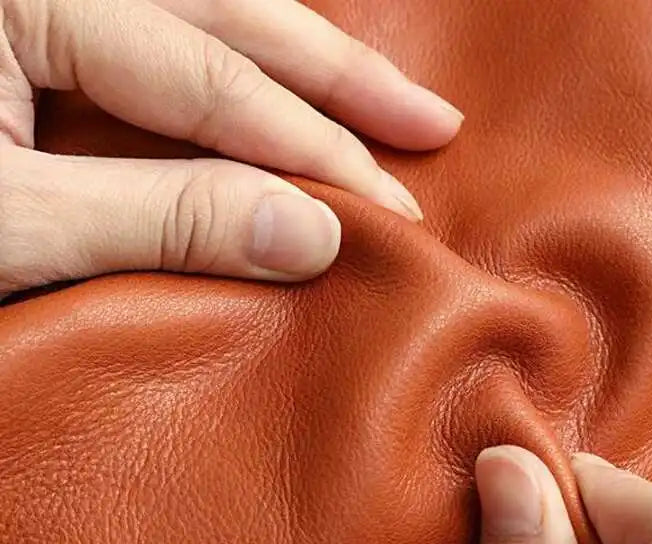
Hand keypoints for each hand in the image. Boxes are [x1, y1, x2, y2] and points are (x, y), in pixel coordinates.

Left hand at [0, 0, 462, 296]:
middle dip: (336, 74)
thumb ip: (163, 218)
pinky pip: (162, 38)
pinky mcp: (33, 35)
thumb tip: (311, 234)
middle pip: (226, 13)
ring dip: (299, 58)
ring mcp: (44, 3)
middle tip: (431, 120)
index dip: (308, 147)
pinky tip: (281, 84)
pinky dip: (231, 68)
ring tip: (383, 97)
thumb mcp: (17, 227)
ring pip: (202, 13)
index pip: (208, 79)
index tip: (388, 207)